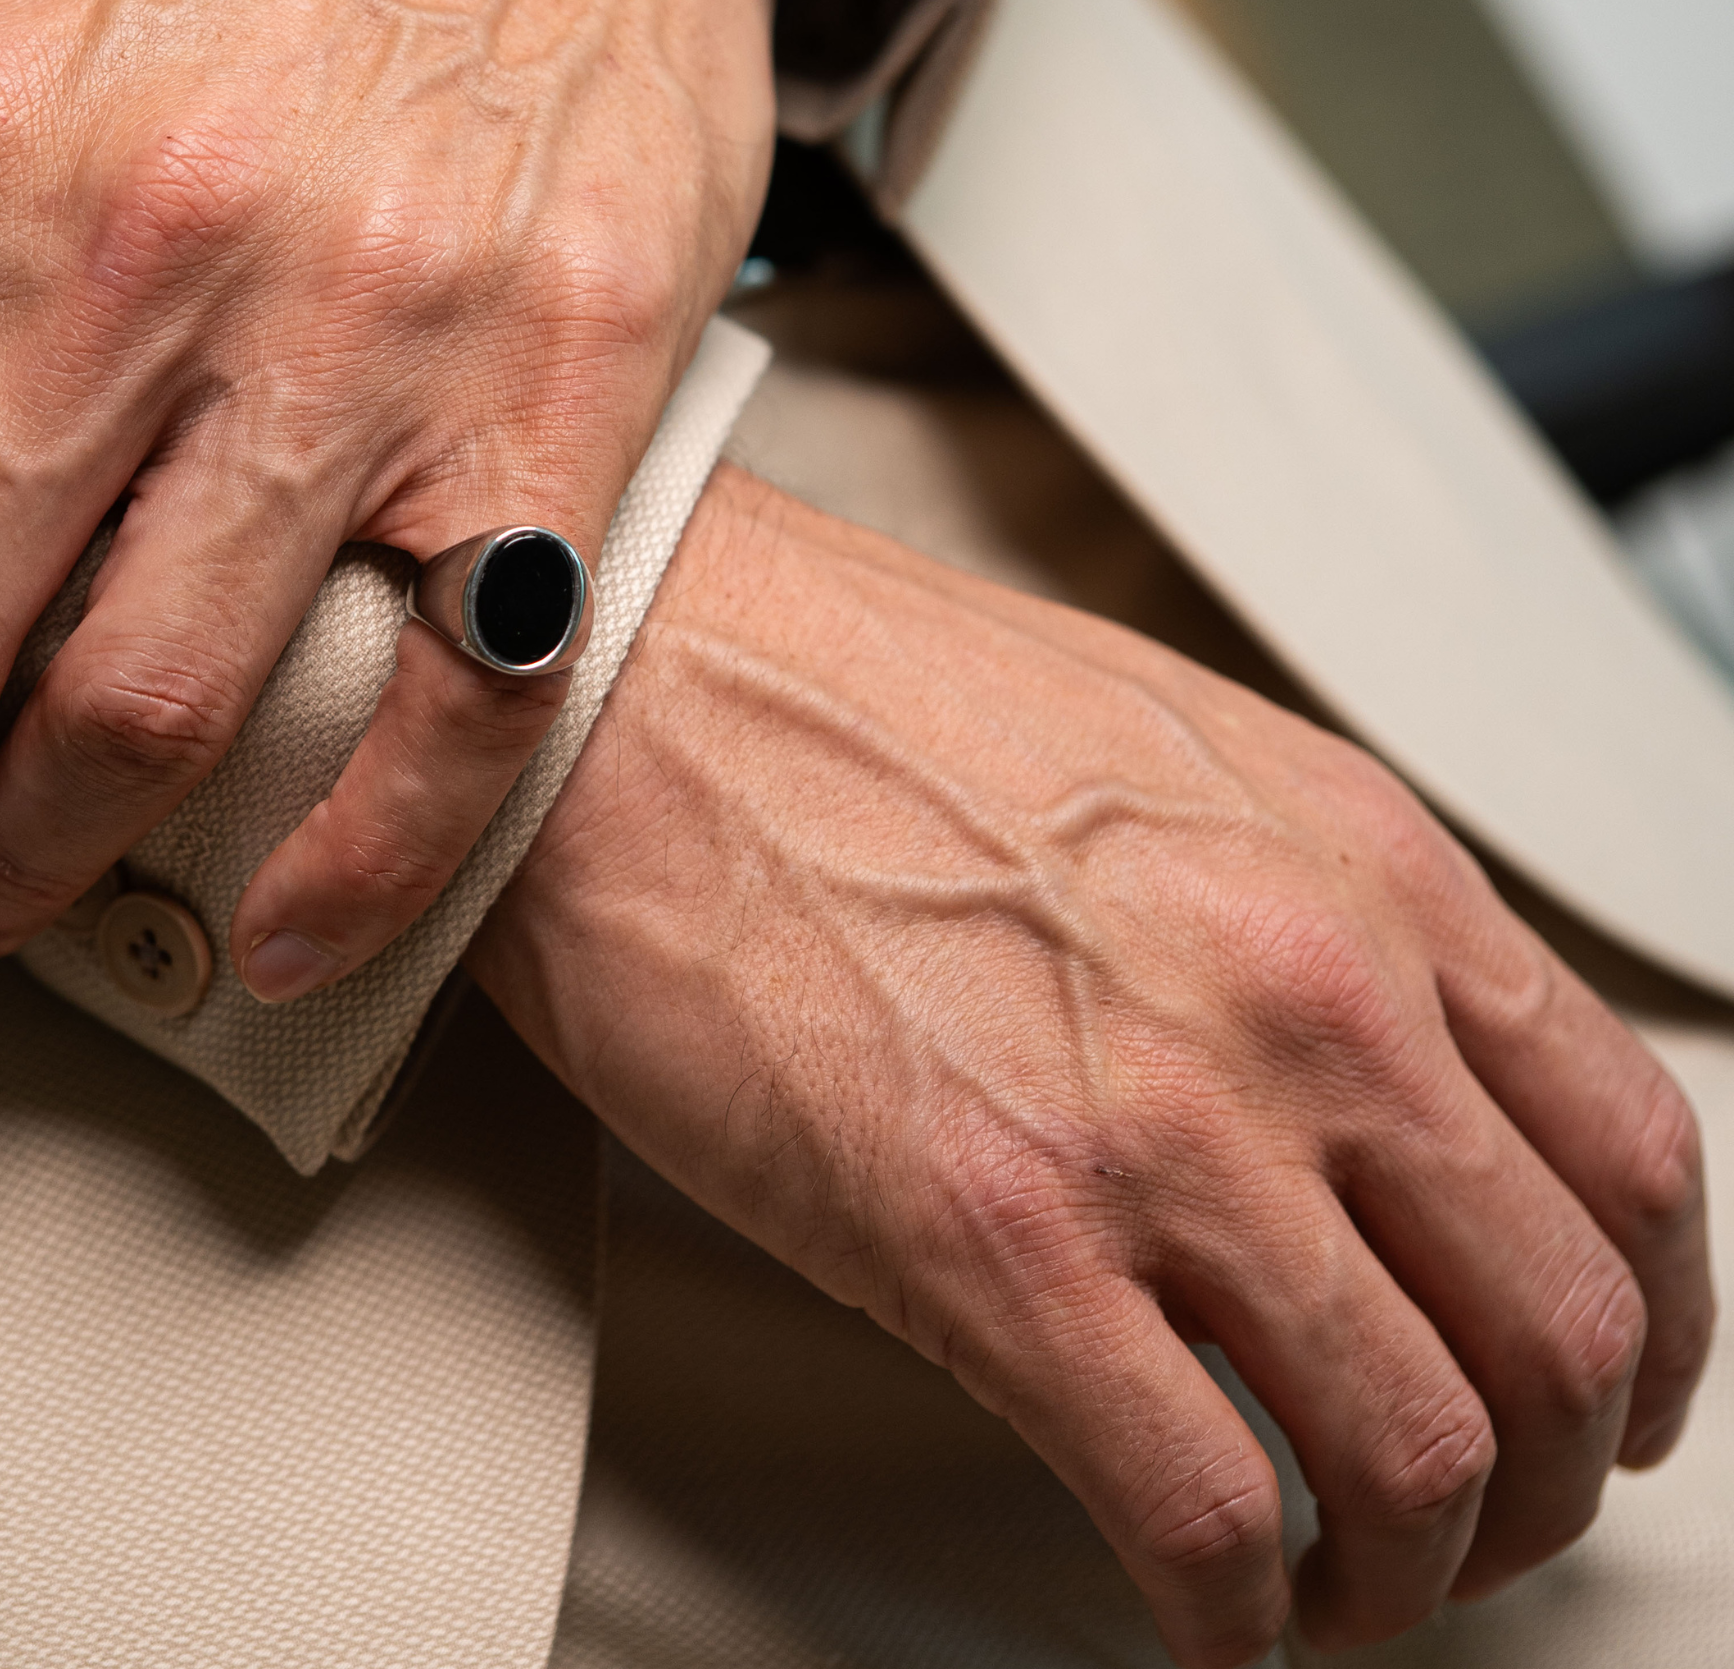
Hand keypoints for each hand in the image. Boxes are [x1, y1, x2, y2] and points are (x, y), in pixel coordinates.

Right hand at [472, 466, 1712, 1666]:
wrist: (618, 676)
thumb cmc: (834, 696)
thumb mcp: (1153, 742)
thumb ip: (1298, 900)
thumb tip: (1367, 1073)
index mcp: (1353, 865)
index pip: (1627, 1153)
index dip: (1643, 1322)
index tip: (1593, 1388)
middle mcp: (1302, 995)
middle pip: (1562, 1336)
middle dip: (1543, 1483)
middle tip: (1468, 1523)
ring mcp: (1159, 1124)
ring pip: (1419, 1459)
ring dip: (1398, 1576)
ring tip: (1326, 1586)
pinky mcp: (990, 1241)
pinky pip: (1200, 1516)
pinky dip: (1231, 1618)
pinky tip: (1191, 1608)